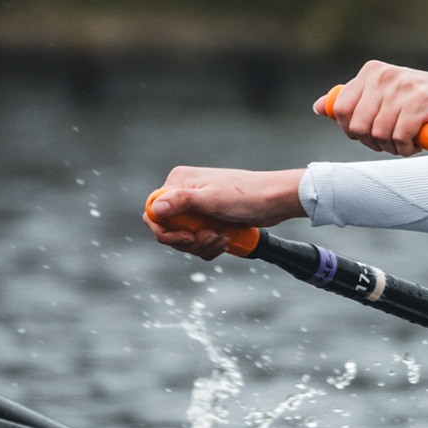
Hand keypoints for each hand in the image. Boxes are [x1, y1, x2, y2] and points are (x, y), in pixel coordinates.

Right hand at [143, 166, 306, 259]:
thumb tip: (155, 207)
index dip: (167, 231)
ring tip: (222, 238)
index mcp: (179, 182)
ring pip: (183, 238)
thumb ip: (182, 201)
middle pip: (168, 229)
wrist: (274, 201)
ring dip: (202, 245)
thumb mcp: (212, 199)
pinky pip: (197, 241)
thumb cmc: (246, 195)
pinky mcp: (207, 220)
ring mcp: (195, 208)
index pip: (154, 213)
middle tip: (212, 238)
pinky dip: (209, 246)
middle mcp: (183, 193)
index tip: (188, 238)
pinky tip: (225, 241)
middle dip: (189, 241)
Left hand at [314, 61, 427, 153]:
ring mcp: (403, 87)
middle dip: (373, 142)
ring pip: (379, 133)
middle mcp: (386, 75)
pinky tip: (415, 143)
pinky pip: (400, 136)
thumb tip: (319, 107)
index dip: (352, 130)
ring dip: (392, 147)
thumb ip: (354, 100)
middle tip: (390, 141)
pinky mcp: (421, 102)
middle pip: (358, 126)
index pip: (341, 109)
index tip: (369, 134)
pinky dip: (406, 148)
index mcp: (372, 71)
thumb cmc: (424, 101)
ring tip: (406, 140)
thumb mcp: (385, 94)